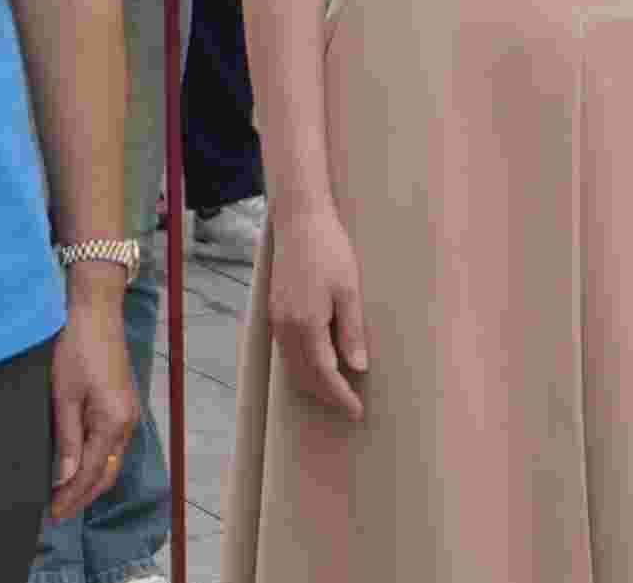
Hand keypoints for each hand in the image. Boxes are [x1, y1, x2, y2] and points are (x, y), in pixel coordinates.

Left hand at [45, 283, 138, 521]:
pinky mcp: (124, 403)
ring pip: (113, 458)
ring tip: (67, 494)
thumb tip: (64, 478)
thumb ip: (66, 439)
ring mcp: (129, 412)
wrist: (96, 311)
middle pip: (109, 471)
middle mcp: (128, 422)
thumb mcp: (64, 397)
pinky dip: (98, 460)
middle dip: (85, 494)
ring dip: (92, 480)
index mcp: (113, 422)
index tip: (53, 513)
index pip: (91, 472)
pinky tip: (81, 463)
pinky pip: (114, 443)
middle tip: (59, 512)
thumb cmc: (75, 350)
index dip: (72, 495)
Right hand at [266, 203, 369, 419]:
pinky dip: (302, 366)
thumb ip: (352, 332)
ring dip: (313, 383)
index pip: (324, 374)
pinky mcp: (275, 311)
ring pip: (292, 366)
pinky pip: (287, 352)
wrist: (300, 221)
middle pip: (305, 376)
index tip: (357, 411)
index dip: (341, 395)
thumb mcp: (349, 290)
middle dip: (327, 395)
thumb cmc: (329, 250)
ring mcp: (277, 320)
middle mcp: (286, 328)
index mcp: (306, 325)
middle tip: (350, 407)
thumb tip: (357, 368)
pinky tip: (317, 364)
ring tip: (336, 391)